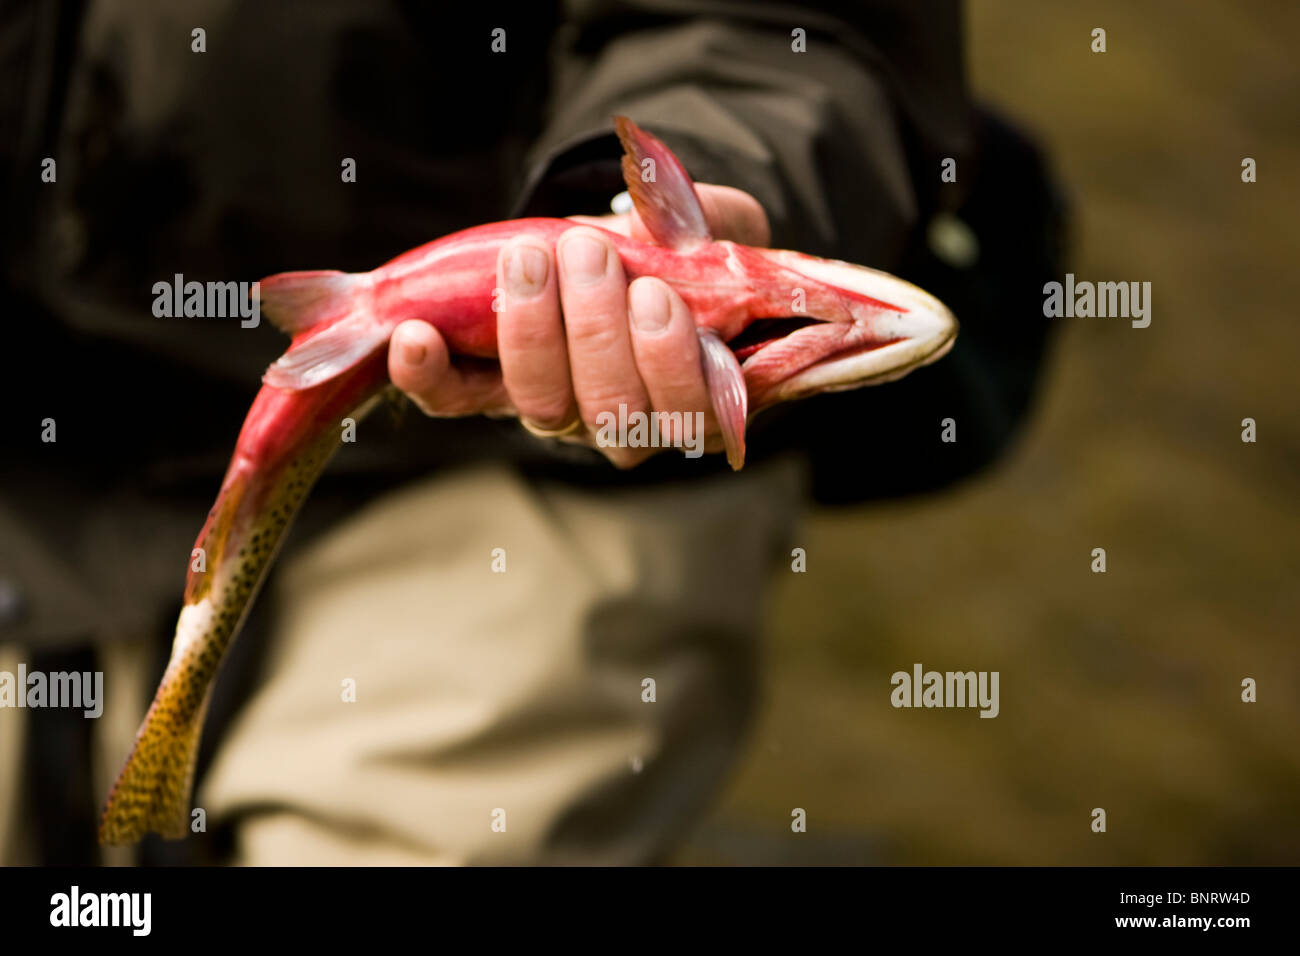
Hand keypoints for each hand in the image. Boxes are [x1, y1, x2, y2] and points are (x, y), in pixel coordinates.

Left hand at [388, 183, 768, 467]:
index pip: (693, 409)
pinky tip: (415, 336)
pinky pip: (458, 400)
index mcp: (700, 394)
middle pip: (612, 410)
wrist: (620, 256)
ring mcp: (560, 414)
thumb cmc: (685, 251)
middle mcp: (630, 425)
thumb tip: (658, 216)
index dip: (670, 362)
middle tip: (587, 251)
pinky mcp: (492, 396)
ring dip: (532, 332)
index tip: (652, 292)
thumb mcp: (716, 228)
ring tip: (529, 258)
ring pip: (544, 406)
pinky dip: (431, 375)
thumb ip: (708, 226)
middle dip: (597, 330)